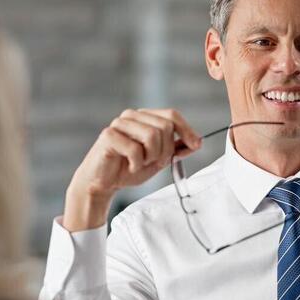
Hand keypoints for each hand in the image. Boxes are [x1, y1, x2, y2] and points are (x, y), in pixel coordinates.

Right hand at [63, 109, 201, 231]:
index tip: (196, 145)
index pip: (171, 115)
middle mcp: (132, 115)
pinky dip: (136, 164)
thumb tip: (197, 142)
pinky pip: (135, 149)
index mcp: (144, 117)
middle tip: (153, 162)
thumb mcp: (158, 160)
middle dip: (165, 151)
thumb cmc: (128, 169)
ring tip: (140, 163)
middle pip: (165, 127)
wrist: (102, 183)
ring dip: (151, 157)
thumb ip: (175, 150)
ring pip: (152, 136)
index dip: (187, 130)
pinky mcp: (109, 135)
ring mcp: (120, 123)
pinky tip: (129, 166)